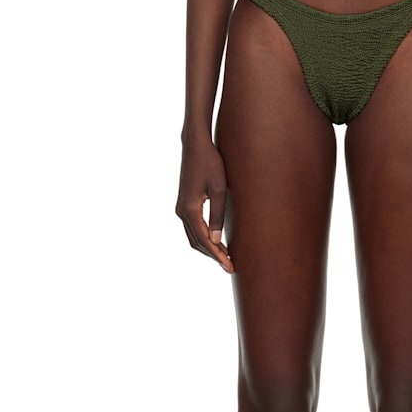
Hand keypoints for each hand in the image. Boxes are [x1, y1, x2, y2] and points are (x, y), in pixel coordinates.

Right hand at [176, 135, 232, 273]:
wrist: (196, 145)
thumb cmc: (210, 163)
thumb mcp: (219, 189)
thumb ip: (218, 215)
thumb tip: (215, 241)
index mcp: (189, 210)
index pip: (204, 240)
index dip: (217, 255)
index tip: (230, 266)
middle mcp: (181, 211)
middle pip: (197, 242)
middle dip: (213, 255)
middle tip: (230, 266)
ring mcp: (181, 208)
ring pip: (193, 237)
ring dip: (208, 248)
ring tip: (226, 257)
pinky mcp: (185, 204)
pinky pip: (193, 227)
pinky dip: (204, 238)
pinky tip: (216, 241)